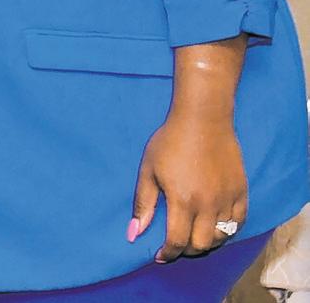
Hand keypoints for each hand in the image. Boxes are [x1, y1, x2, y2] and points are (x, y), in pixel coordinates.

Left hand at [132, 109, 246, 260]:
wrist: (203, 120)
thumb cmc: (169, 142)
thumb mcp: (148, 171)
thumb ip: (143, 204)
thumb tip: (134, 233)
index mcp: (182, 200)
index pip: (178, 241)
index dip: (168, 253)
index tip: (160, 255)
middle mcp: (208, 204)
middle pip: (201, 244)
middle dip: (186, 251)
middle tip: (176, 246)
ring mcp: (228, 198)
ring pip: (222, 236)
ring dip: (207, 243)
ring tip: (194, 238)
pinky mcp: (242, 191)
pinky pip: (239, 222)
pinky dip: (227, 230)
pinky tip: (215, 227)